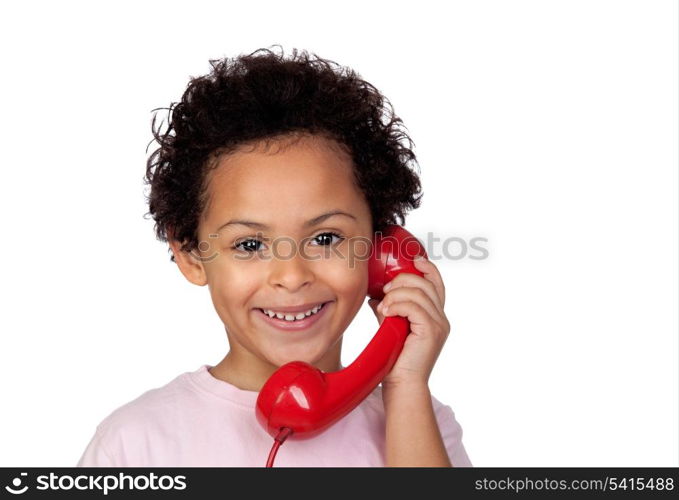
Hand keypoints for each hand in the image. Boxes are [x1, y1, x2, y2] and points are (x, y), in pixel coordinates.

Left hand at [367, 255, 450, 387]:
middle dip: (403, 280)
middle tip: (385, 291)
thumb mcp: (391, 327)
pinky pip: (414, 306)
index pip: (437, 283)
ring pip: (419, 293)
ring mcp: (438, 325)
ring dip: (396, 294)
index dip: (427, 268)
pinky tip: (386, 311)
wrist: (401, 384)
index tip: (413, 260)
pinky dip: (397, 304)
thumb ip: (388, 310)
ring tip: (383, 305)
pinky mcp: (431, 331)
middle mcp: (441, 318)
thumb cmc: (395, 360)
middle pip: (426, 283)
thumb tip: (376, 297)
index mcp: (435, 316)